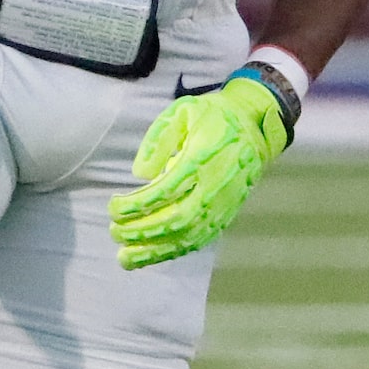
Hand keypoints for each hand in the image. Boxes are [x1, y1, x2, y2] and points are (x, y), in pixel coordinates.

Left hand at [109, 76, 288, 270]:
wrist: (254, 130)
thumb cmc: (212, 117)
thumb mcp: (182, 111)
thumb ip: (158, 139)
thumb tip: (140, 173)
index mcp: (203, 157)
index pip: (167, 189)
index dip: (138, 204)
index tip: (114, 207)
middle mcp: (216, 186)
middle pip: (176, 219)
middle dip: (141, 231)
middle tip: (114, 230)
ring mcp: (223, 205)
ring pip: (187, 237)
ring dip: (154, 251)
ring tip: (124, 257)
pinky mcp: (225, 216)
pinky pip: (198, 241)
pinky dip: (172, 253)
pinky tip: (149, 256)